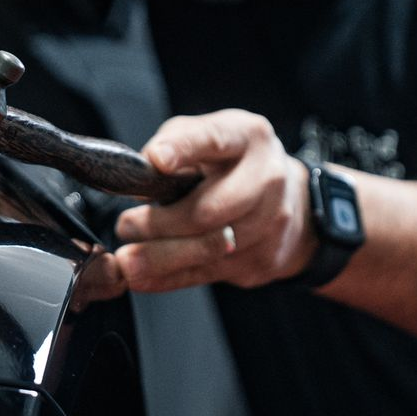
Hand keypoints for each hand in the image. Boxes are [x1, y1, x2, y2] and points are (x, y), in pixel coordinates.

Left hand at [111, 110, 317, 292]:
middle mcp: (267, 178)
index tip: (156, 160)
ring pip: (209, 247)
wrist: (290, 200)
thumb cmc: (235, 164)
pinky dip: (171, 278)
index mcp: (248, 137)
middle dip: (162, 222)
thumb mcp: (208, 138)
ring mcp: (272, 222)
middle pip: (210, 208)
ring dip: (162, 256)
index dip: (184, 149)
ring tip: (128, 259)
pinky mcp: (265, 258)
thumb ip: (175, 145)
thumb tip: (144, 172)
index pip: (214, 139)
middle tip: (126, 226)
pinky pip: (210, 272)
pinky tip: (144, 278)